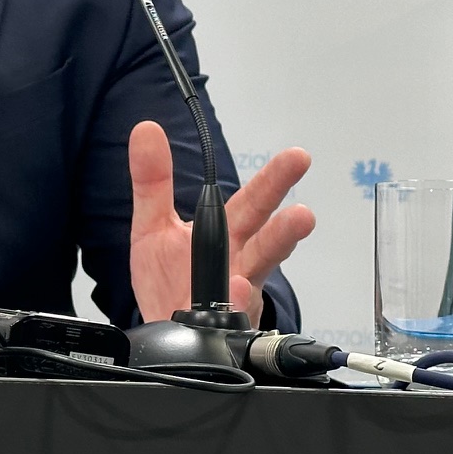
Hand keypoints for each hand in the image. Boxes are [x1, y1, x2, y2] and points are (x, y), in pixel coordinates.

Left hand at [128, 120, 314, 325]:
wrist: (165, 324)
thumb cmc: (168, 275)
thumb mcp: (151, 224)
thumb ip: (152, 181)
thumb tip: (145, 130)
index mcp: (222, 231)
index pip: (252, 199)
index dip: (274, 179)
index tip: (297, 157)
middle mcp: (238, 258)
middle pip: (267, 232)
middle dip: (287, 216)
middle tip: (306, 201)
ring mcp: (236, 291)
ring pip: (261, 268)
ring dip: (277, 246)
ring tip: (297, 224)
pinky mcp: (226, 319)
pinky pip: (233, 309)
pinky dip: (236, 297)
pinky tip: (239, 285)